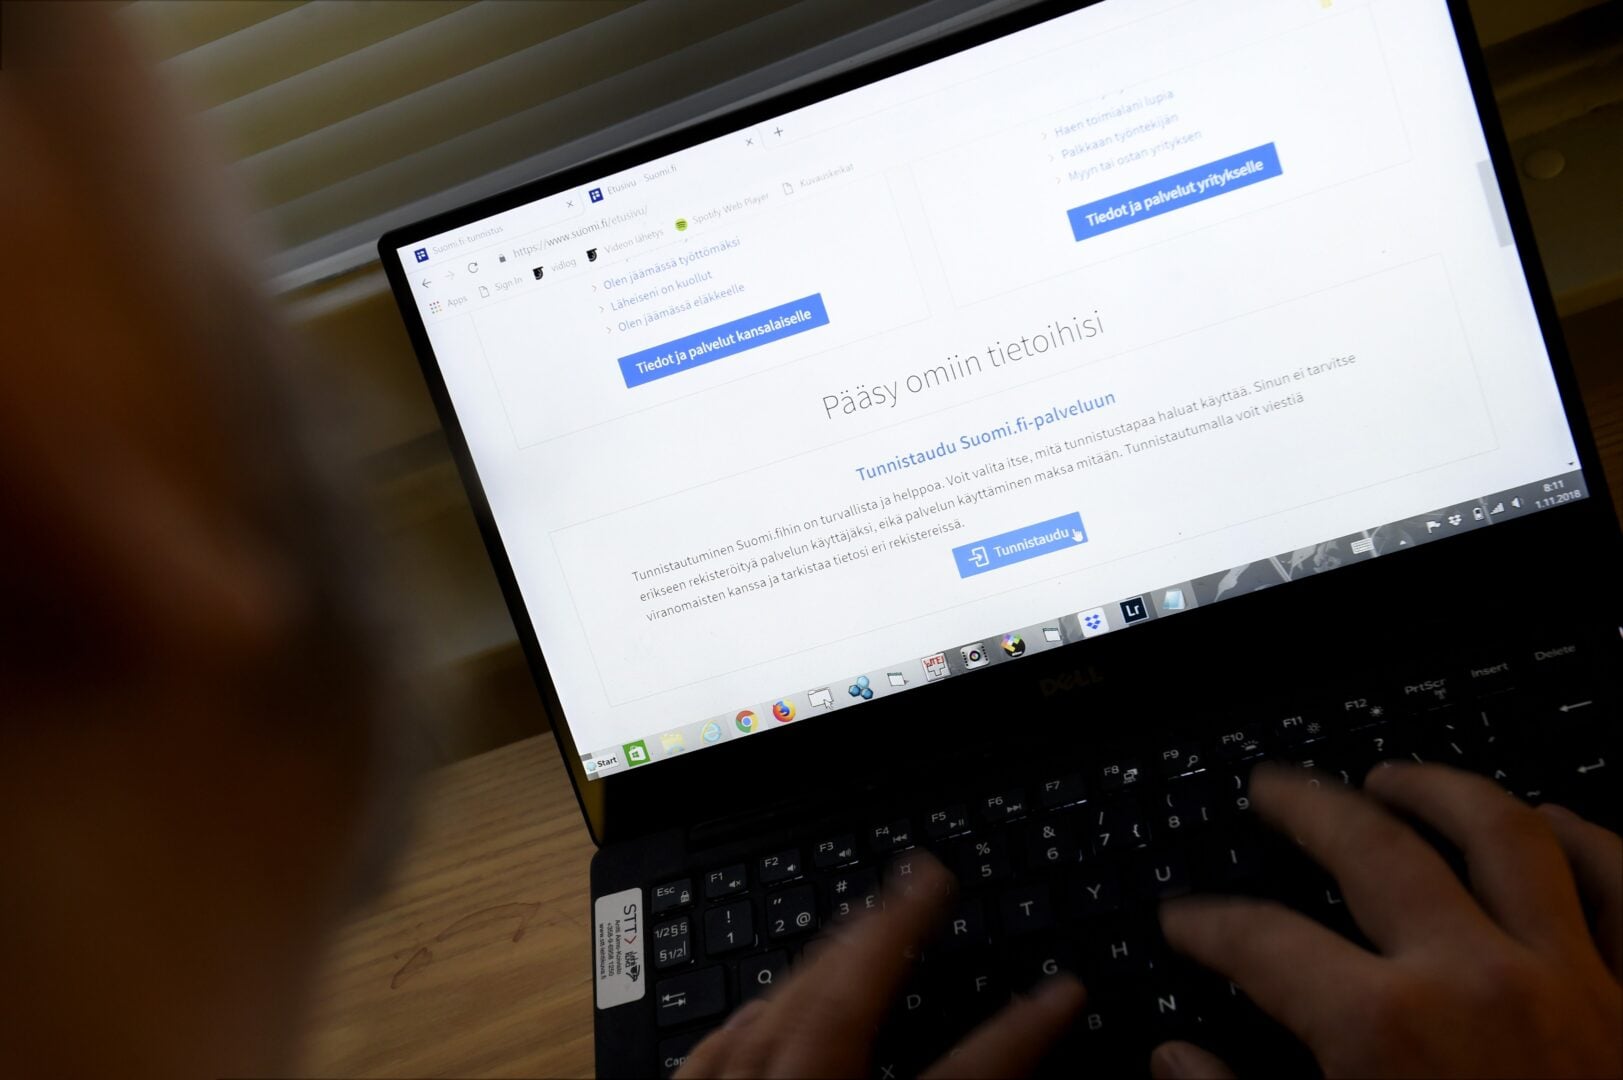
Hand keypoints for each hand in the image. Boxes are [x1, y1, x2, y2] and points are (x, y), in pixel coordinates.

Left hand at [676, 854, 1084, 1077]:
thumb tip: (1026, 1036)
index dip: (1018, 1033)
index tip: (1065, 991)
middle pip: (840, 1012)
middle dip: (889, 933)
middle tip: (926, 876)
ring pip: (770, 1018)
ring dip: (822, 959)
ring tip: (865, 916)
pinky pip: (712, 1054)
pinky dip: (753, 1014)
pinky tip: (774, 994)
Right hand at [1153, 763, 1622, 1078]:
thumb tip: (1178, 1062)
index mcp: (1384, 1032)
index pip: (1261, 939)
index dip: (1208, 921)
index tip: (1185, 919)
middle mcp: (1476, 980)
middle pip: (1374, 847)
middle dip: (1309, 806)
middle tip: (1274, 788)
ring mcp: (1576, 981)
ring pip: (1503, 833)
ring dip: (1440, 790)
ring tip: (1396, 776)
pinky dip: (1589, 840)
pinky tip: (1551, 820)